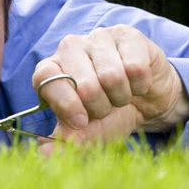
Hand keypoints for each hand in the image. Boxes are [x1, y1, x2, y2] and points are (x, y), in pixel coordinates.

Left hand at [32, 25, 188, 152]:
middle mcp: (70, 48)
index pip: (45, 78)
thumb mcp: (87, 133)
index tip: (80, 122)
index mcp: (52, 69)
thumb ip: (65, 142)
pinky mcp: (126, 34)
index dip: (64, 103)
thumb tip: (42, 153)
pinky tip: (136, 83)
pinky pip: (135, 67)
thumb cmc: (109, 114)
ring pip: (112, 76)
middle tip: (105, 107)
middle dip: (100, 107)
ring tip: (120, 95)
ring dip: (121, 96)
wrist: (147, 101)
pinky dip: (140, 85)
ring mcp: (98, 37)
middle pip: (84, 84)